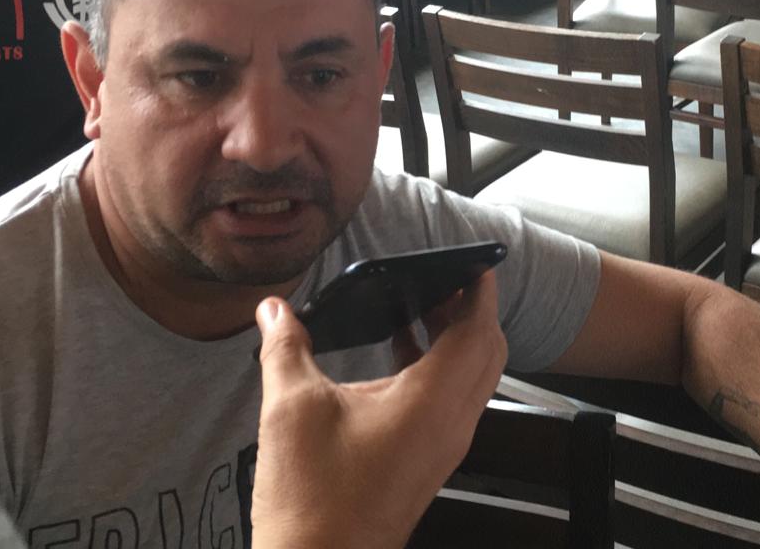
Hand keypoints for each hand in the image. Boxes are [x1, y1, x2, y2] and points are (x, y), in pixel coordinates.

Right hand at [249, 272, 507, 548]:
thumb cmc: (312, 500)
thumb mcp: (291, 409)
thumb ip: (286, 347)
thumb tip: (274, 309)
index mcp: (431, 402)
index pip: (478, 330)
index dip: (480, 289)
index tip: (474, 260)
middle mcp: (451, 424)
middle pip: (485, 351)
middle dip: (470, 310)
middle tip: (441, 280)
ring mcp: (445, 447)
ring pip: (472, 378)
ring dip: (455, 339)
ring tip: (418, 307)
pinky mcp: (430, 461)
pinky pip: (453, 401)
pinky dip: (438, 369)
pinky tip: (397, 355)